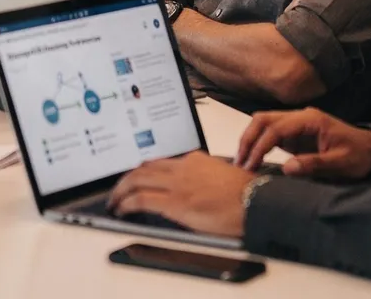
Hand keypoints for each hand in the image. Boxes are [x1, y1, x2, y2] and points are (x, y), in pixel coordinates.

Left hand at [107, 153, 253, 237]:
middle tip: (118, 188)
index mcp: (194, 160)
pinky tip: (121, 210)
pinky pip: (141, 200)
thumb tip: (196, 188)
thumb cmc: (247, 195)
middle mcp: (182, 167)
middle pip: (144, 167)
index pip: (161, 161)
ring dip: (121, 190)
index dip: (145, 171)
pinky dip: (126, 204)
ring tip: (114, 201)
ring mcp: (177, 184)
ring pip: (137, 180)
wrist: (255, 202)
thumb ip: (205, 176)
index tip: (137, 177)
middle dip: (126, 178)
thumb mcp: (223, 176)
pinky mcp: (175, 202)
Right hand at [237, 107, 370, 178]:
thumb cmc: (358, 155)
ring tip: (243, 162)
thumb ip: (315, 164)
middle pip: (263, 119)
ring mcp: (295, 124)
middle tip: (240, 162)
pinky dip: (258, 144)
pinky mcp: (293, 134)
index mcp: (310, 120)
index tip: (251, 163)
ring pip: (263, 123)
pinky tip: (252, 159)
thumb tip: (287, 168)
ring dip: (250, 140)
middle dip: (248, 139)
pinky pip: (269, 133)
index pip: (277, 127)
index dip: (261, 145)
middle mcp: (299, 117)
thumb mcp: (341, 163)